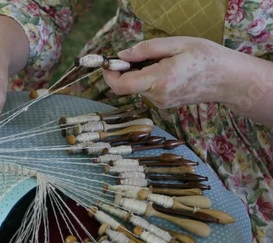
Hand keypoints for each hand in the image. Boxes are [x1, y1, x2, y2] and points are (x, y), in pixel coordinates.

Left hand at [103, 37, 240, 108]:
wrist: (229, 80)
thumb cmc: (206, 57)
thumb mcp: (177, 44)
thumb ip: (146, 50)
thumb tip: (121, 56)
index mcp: (159, 81)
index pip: (121, 85)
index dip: (109, 75)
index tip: (107, 62)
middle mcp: (157, 97)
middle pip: (127, 86)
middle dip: (125, 70)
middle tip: (139, 54)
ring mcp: (160, 103)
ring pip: (137, 87)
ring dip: (140, 72)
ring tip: (163, 60)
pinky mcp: (164, 104)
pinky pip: (147, 90)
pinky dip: (148, 78)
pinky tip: (167, 69)